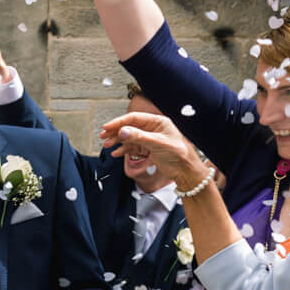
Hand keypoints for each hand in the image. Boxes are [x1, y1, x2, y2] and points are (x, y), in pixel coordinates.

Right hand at [99, 111, 215, 191]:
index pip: (134, 118)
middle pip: (130, 127)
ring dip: (118, 141)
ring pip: (129, 137)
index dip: (119, 122)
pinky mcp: (148, 149)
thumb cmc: (179, 154)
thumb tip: (123, 131)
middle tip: (104, 136)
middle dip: (116, 131)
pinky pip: (132, 147)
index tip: (107, 127)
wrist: (185, 170)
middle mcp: (152, 129)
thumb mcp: (158, 143)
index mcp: (157, 122)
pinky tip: (117, 153)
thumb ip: (139, 137)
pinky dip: (124, 150)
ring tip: (108, 145)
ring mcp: (149, 139)